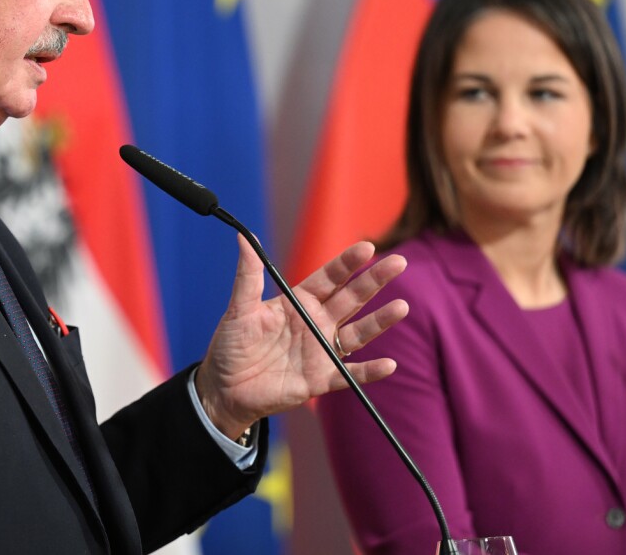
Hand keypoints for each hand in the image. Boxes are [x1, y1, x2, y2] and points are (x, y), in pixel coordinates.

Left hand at [194, 235, 407, 439]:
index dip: (348, 263)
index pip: (330, 278)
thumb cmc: (230, 346)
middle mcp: (316, 323)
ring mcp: (321, 351)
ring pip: (357, 333)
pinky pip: (349, 375)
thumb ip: (248, 275)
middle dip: (374, 281)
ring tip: (401, 307)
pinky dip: (369, 371)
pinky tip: (389, 365)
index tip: (368, 247)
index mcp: (299, 302)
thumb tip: (245, 236)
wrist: (224, 388)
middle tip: (399, 262)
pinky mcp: (320, 380)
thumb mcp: (239, 309)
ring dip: (379, 321)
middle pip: (351, 299)